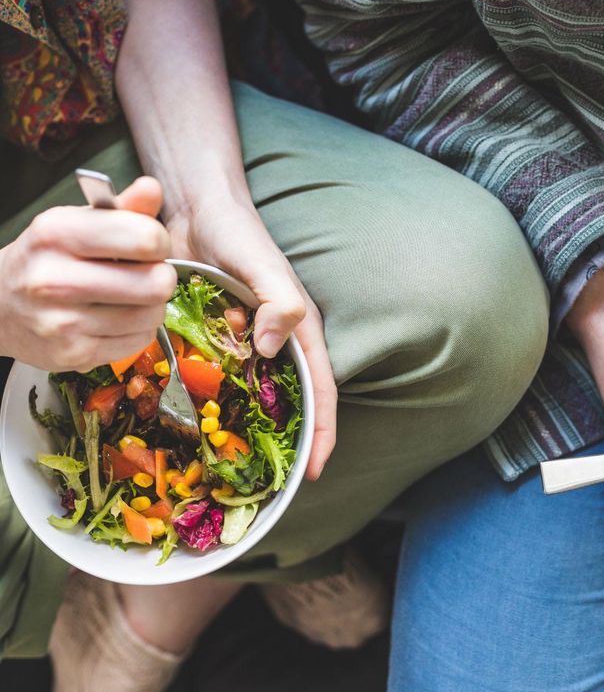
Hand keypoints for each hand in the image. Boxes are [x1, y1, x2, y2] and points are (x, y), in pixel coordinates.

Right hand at [0, 177, 175, 370]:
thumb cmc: (48, 258)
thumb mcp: (77, 223)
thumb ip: (121, 208)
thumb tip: (151, 188)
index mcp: (56, 234)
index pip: (145, 238)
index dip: (159, 241)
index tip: (148, 244)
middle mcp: (54, 280)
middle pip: (156, 283)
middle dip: (161, 276)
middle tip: (145, 274)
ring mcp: (63, 323)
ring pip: (152, 315)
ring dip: (151, 306)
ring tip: (130, 297)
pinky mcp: (74, 354)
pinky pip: (139, 341)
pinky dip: (137, 330)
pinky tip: (116, 318)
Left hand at [165, 201, 336, 480]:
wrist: (195, 208)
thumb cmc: (239, 232)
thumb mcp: (263, 264)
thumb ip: (279, 300)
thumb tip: (274, 347)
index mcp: (300, 332)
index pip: (321, 391)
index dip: (323, 433)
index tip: (316, 471)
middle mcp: (276, 345)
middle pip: (291, 404)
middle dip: (288, 444)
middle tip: (270, 484)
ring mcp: (245, 346)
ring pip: (254, 398)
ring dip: (248, 430)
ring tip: (233, 468)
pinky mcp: (215, 341)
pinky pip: (217, 381)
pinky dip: (213, 405)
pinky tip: (193, 428)